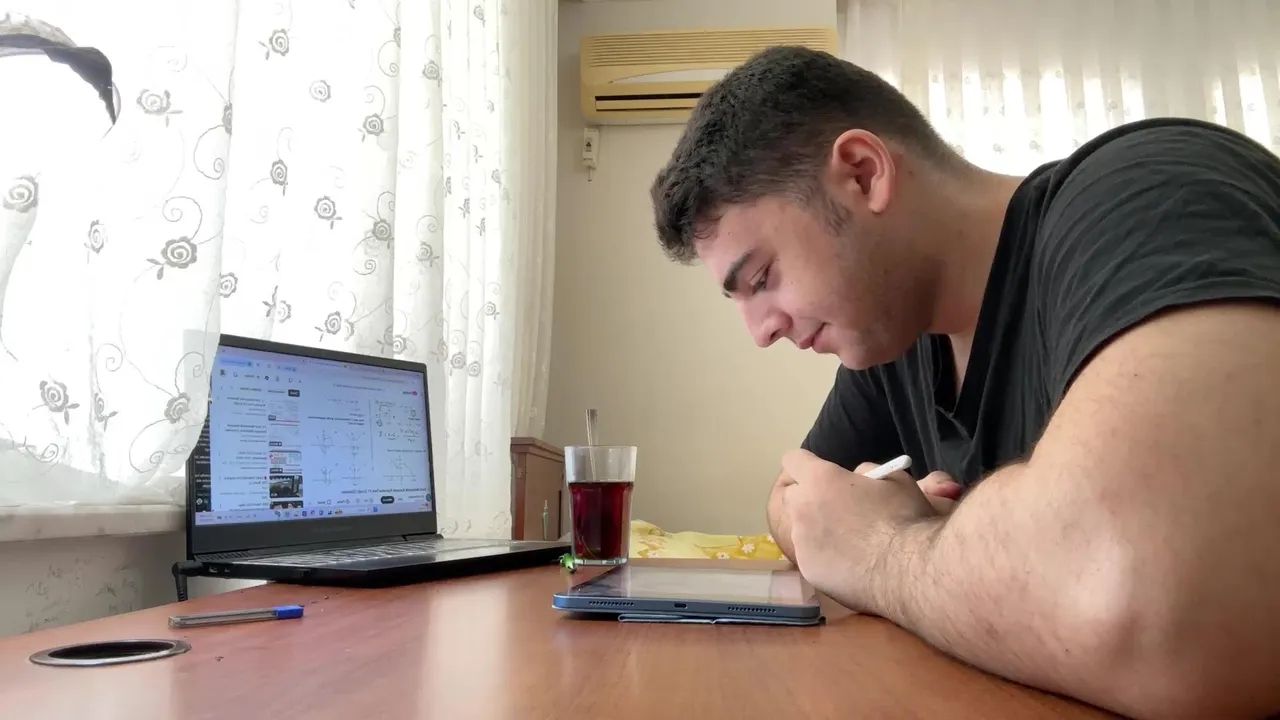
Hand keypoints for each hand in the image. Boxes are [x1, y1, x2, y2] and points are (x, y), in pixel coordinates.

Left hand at [779, 449, 947, 613]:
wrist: (909, 571)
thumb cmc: (905, 518)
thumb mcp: (894, 479)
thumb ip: (865, 473)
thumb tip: (855, 478)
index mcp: (819, 480)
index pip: (793, 460)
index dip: (807, 464)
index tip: (823, 474)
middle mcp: (802, 508)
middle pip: (793, 496)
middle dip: (810, 498)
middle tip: (837, 509)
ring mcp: (801, 542)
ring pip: (800, 529)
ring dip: (816, 530)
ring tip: (848, 543)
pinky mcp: (807, 570)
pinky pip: (810, 557)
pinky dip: (824, 558)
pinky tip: (849, 565)